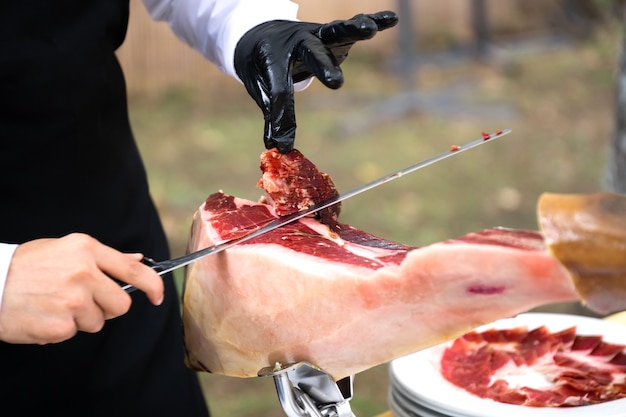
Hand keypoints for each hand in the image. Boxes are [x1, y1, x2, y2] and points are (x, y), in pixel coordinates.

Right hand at [0, 233, 163, 343]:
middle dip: (107, 307)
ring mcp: (73, 300)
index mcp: (87, 250)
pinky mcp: (60, 325)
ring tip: (55, 304)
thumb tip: (138, 259)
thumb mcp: (65, 249)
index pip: (135, 270)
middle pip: (121, 304)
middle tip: (83, 301)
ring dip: (81, 318)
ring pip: (98, 321)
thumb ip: (104, 257)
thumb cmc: (25, 265)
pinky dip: (61, 329)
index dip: (153, 285)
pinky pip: (74, 333)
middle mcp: (84, 273)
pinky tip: (44, 315)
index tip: (157, 296)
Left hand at [234, 11, 397, 153]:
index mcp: (272, 57)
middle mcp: (297, 43)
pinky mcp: (332, 35)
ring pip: (336, 31)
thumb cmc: (262, 63)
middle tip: (336, 83)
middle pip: (312, 54)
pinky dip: (374, 21)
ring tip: (369, 29)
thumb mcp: (261, 87)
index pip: (279, 89)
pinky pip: (352, 26)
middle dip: (324, 67)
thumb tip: (280, 147)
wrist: (262, 31)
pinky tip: (390, 19)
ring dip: (354, 30)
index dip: (282, 118)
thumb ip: (274, 115)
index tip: (283, 144)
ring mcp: (317, 36)